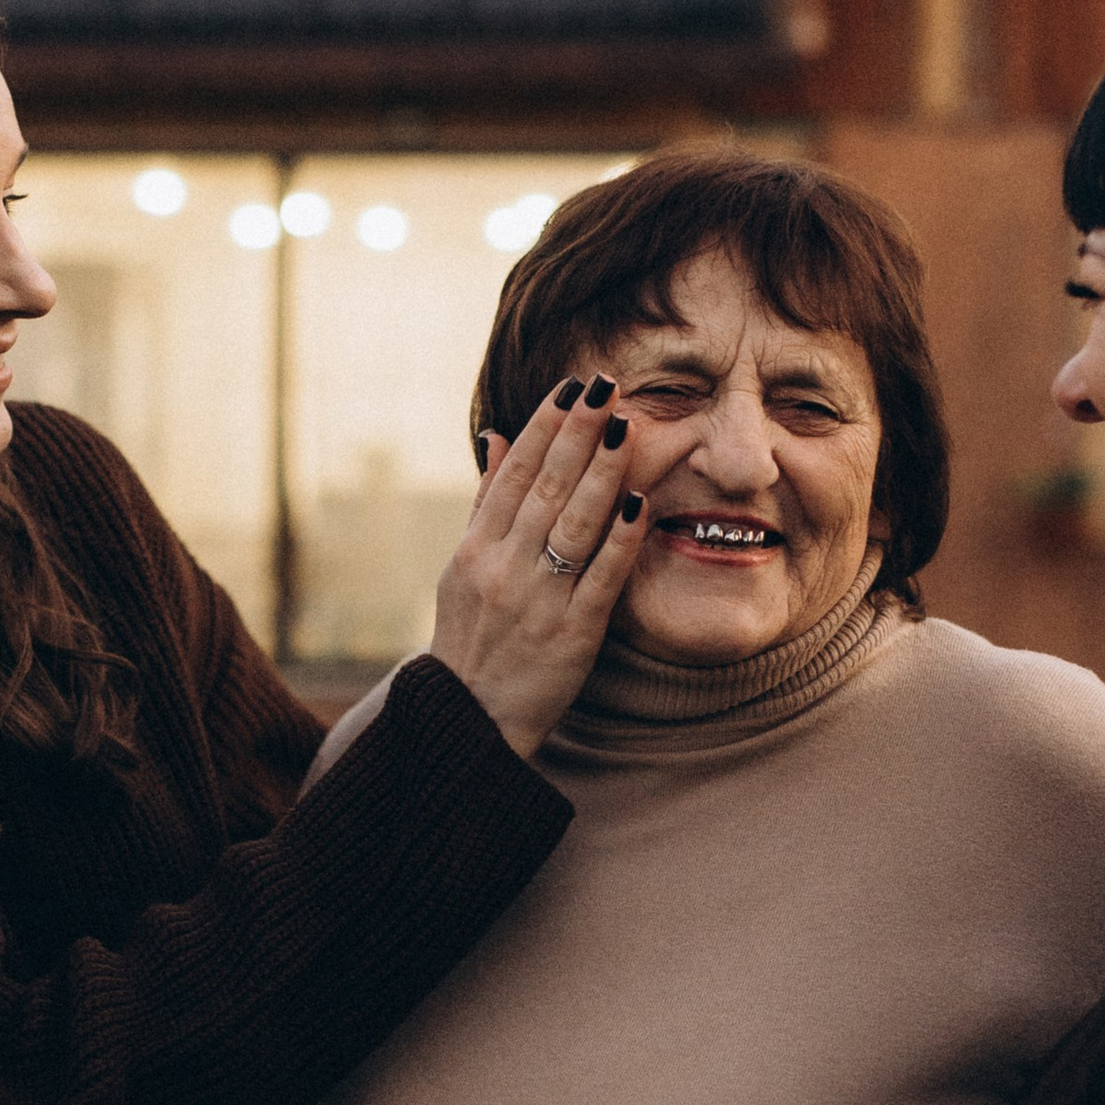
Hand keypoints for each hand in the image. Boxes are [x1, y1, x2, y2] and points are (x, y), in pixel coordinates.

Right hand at [428, 378, 645, 755]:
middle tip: (607, 387)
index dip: (544, 428)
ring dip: (602, 472)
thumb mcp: (463, 568)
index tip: (572, 388)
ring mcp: (538, 601)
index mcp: (476, 550)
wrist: (467, 718)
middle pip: (544, 489)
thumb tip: (498, 434)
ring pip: (573, 525)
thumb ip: (485, 502)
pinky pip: (601, 578)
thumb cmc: (470, 637)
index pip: (513, 475)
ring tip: (626, 427)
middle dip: (577, 434)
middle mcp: (503, 569)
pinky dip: (621, 538)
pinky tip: (641, 501)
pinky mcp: (572, 634)